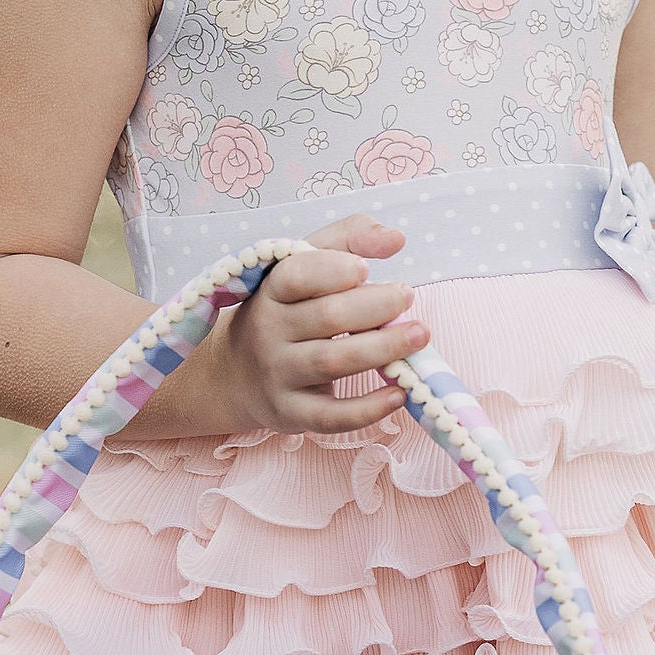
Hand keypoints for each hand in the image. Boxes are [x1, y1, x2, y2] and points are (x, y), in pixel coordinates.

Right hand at [211, 218, 429, 433]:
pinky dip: (367, 409)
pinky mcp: (291, 413)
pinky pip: (330, 416)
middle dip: (375, 306)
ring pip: (332, 363)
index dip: (333, 269)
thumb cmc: (288, 309)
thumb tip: (396, 238)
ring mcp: (278, 375)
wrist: (234, 373)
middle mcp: (269, 331)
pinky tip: (399, 394)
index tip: (365, 269)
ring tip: (420, 334)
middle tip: (408, 296)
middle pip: (326, 318)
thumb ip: (350, 238)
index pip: (296, 275)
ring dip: (382, 349)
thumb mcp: (306, 264)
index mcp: (272, 290)